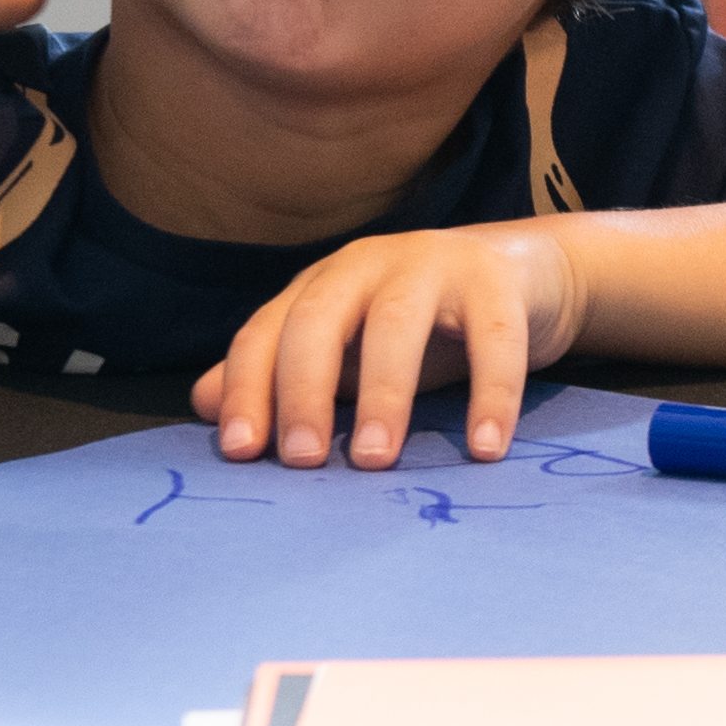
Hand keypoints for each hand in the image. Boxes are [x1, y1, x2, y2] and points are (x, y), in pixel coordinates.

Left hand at [191, 221, 584, 468]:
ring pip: (398, 324)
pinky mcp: (495, 280)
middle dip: (303, 390)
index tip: (241, 452)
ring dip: (382, 395)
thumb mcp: (346, 352)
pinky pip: (494, 338)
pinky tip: (483, 448)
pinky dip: (491, 396)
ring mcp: (432, 265)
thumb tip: (204, 404)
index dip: (248, 390)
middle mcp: (366, 265)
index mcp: (320, 286)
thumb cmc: (419, 327)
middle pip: (319, 320)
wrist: (521, 275)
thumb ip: (278, 376)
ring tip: (374, 461)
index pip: (265, 333)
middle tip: (302, 459)